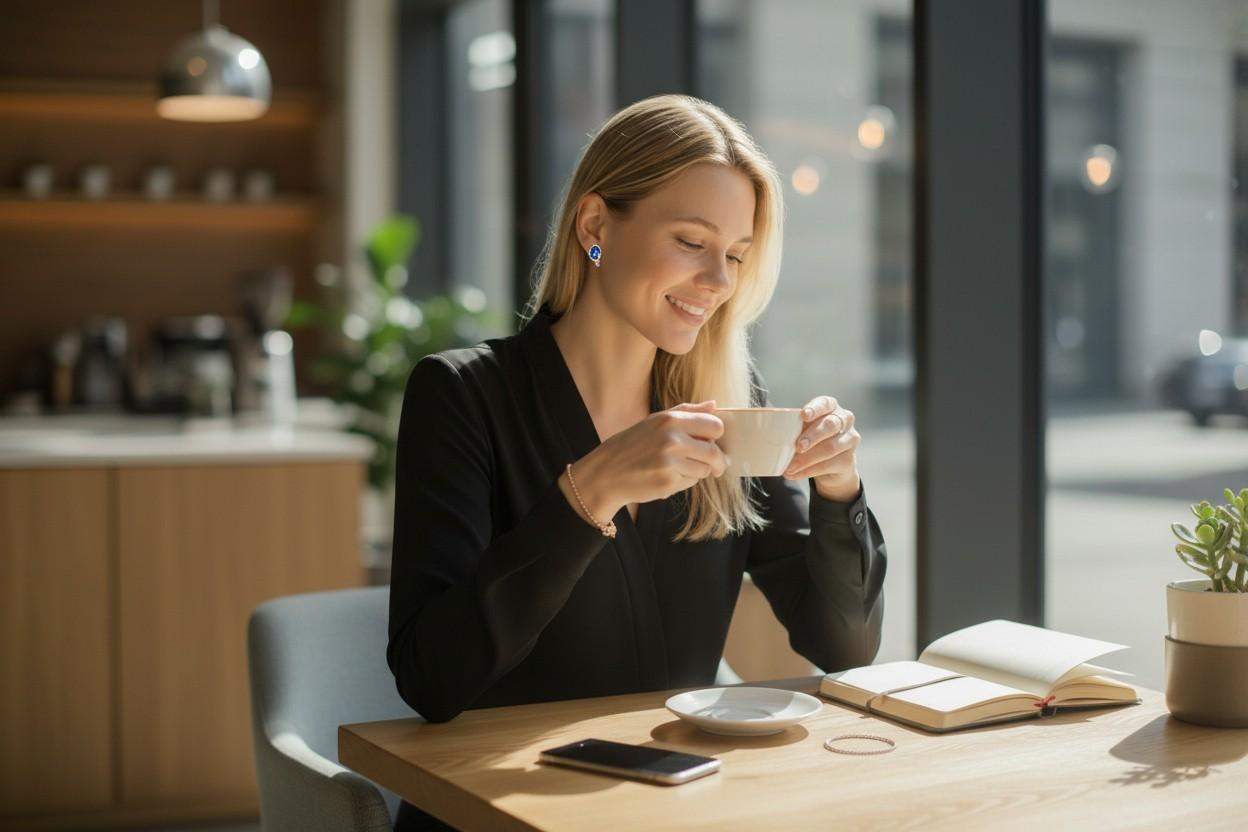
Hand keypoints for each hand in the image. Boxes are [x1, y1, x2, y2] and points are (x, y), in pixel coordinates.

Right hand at [561, 400, 727, 522]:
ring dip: (697, 471)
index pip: (714, 425)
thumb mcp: (655, 421)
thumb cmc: (632, 445)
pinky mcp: (668, 483)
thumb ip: (686, 411)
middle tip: (715, 466)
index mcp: (671, 419)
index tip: (712, 442)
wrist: (606, 473)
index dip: (716, 436)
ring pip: (704, 470)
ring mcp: (670, 462)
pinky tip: (667, 477)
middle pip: (714, 452)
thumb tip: (714, 404)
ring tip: (678, 468)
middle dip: (717, 461)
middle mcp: (672, 439)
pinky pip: (691, 483)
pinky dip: (684, 482)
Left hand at [783, 395, 861, 502]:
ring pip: (830, 448)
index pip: (825, 403)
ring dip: (807, 459)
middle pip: (830, 425)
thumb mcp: (802, 429)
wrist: (832, 465)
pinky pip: (829, 465)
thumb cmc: (812, 439)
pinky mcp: (849, 459)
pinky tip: (795, 474)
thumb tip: (762, 432)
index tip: (803, 415)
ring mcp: (850, 439)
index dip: (815, 408)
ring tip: (789, 467)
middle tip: (797, 446)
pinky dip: (809, 471)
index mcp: (830, 407)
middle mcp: (844, 419)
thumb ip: (790, 427)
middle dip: (812, 436)